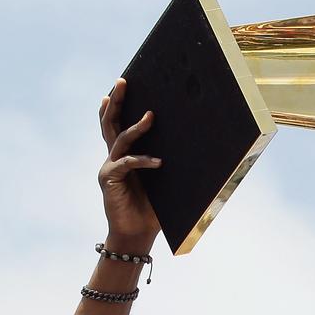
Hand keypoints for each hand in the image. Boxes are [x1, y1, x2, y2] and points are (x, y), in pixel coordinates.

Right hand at [97, 78, 161, 250]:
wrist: (136, 233)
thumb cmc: (152, 210)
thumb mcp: (165, 184)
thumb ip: (172, 167)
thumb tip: (204, 153)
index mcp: (125, 155)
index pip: (118, 124)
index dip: (118, 105)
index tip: (123, 84)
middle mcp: (114, 157)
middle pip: (110, 122)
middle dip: (117, 101)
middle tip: (122, 81)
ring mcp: (110, 166)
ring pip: (119, 138)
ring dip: (136, 126)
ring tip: (150, 116)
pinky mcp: (109, 179)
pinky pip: (127, 163)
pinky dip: (143, 160)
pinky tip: (159, 162)